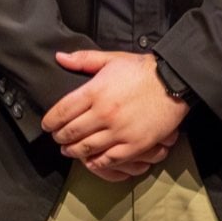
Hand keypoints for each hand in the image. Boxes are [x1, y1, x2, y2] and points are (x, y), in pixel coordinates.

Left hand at [44, 50, 183, 171]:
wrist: (174, 81)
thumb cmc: (142, 69)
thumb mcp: (111, 59)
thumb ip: (83, 59)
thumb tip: (59, 58)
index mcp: (95, 91)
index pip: (62, 111)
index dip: (50, 121)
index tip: (47, 125)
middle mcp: (103, 113)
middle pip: (71, 132)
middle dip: (59, 137)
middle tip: (57, 138)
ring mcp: (119, 131)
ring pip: (86, 148)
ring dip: (73, 151)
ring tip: (69, 150)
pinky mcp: (134, 145)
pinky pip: (108, 159)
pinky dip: (95, 163)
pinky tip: (89, 161)